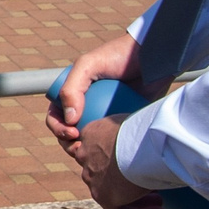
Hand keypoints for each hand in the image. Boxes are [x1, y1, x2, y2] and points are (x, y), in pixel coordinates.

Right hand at [45, 31, 142, 155]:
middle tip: (81, 148)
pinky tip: (112, 150)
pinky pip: (111, 138)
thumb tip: (69, 120)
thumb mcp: (88, 65)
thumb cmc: (118, 56)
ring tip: (96, 152)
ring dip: (87, 149)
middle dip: (70, 143)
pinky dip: (108, 146)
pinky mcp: (121, 121)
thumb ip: (71, 89)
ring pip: (89, 139)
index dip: (58, 128)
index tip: (72, 133)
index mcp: (73, 93)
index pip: (56, 116)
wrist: (151, 57)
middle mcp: (86, 105)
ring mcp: (104, 114)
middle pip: (69, 131)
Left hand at [76, 114, 164, 208]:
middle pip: (106, 173)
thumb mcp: (138, 125)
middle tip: (153, 187)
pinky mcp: (101, 195)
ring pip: (113, 193)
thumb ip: (136, 136)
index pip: (102, 151)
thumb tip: (153, 142)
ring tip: (160, 202)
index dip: (122, 161)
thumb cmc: (148, 128)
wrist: (141, 142)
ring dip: (137, 200)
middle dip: (128, 181)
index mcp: (92, 133)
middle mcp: (86, 155)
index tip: (142, 164)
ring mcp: (91, 176)